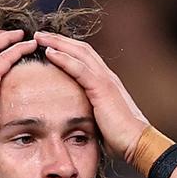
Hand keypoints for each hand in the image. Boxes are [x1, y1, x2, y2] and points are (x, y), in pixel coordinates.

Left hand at [34, 31, 148, 161]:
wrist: (136, 143)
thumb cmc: (119, 138)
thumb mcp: (100, 120)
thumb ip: (88, 112)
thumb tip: (73, 118)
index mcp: (106, 82)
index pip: (85, 57)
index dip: (67, 48)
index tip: (48, 45)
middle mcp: (107, 76)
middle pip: (81, 49)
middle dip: (59, 40)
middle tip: (39, 34)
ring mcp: (105, 80)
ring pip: (79, 53)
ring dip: (57, 43)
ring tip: (39, 37)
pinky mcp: (102, 89)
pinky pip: (80, 69)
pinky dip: (64, 58)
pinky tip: (49, 53)